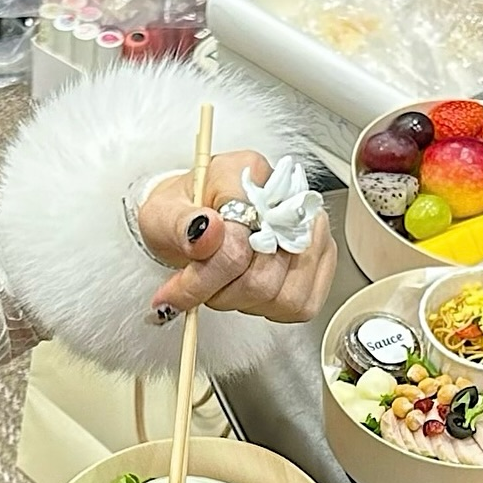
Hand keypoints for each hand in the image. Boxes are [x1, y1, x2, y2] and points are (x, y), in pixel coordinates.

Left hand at [138, 151, 336, 323]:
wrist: (195, 220)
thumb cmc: (183, 216)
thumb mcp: (161, 215)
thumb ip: (179, 224)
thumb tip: (206, 230)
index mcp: (246, 174)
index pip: (237, 244)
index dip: (203, 278)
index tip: (175, 293)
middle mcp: (287, 198)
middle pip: (263, 277)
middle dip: (222, 292)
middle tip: (199, 284)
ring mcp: (310, 228)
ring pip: (285, 296)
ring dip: (246, 302)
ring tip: (223, 284)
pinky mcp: (321, 256)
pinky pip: (302, 304)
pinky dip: (270, 308)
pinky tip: (249, 290)